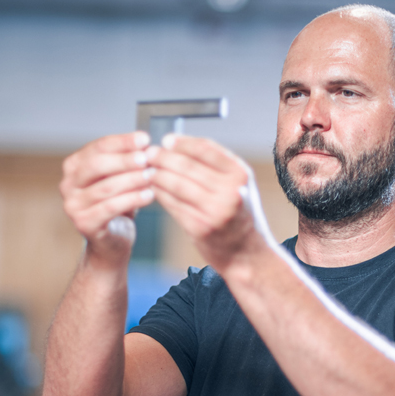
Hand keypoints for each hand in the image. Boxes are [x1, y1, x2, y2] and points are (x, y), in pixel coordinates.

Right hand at [59, 131, 156, 267]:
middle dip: (125, 160)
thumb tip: (147, 144)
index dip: (122, 142)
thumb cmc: (118, 207)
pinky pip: (110, 208)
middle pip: (97, 164)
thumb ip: (127, 162)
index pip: (98, 147)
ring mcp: (72, 205)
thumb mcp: (120, 179)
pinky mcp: (83, 223)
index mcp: (74, 166)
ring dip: (132, 180)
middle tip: (147, 158)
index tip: (145, 139)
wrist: (112, 242)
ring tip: (152, 176)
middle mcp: (68, 184)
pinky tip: (149, 195)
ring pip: (105, 187)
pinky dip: (132, 200)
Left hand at [147, 135, 272, 272]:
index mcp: (240, 174)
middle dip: (162, 157)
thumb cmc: (239, 216)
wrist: (248, 254)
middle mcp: (230, 191)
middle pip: (187, 165)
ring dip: (156, 175)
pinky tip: (153, 189)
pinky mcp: (200, 227)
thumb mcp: (238, 185)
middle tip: (147, 154)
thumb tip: (174, 144)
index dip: (181, 142)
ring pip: (176, 184)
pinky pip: (172, 204)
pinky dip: (159, 194)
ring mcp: (215, 210)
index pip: (205, 149)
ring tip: (146, 170)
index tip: (165, 140)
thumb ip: (215, 165)